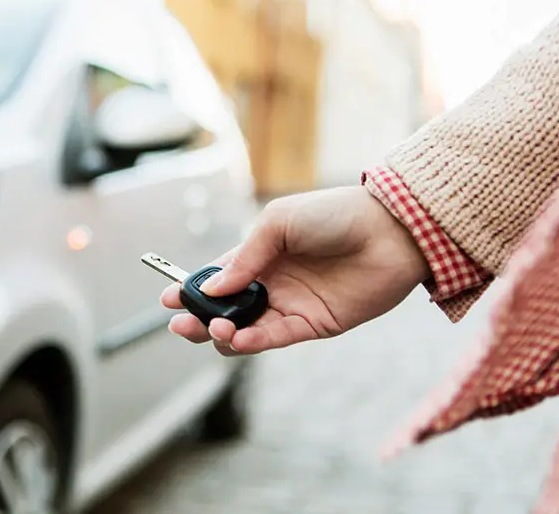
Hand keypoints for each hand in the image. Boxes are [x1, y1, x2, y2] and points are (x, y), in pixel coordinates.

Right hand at [164, 186, 430, 355]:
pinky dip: (251, 342)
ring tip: (217, 328)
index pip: (216, 278)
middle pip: (224, 310)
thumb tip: (211, 290)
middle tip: (181, 323)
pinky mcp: (312, 324)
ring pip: (244, 330)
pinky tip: (237, 338)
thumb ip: (244, 257)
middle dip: (198, 320)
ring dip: (223, 334)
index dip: (191, 291)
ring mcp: (290, 305)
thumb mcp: (279, 222)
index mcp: (258, 254)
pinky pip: (274, 338)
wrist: (390, 232)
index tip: (169, 300)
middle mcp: (270, 282)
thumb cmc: (335, 215)